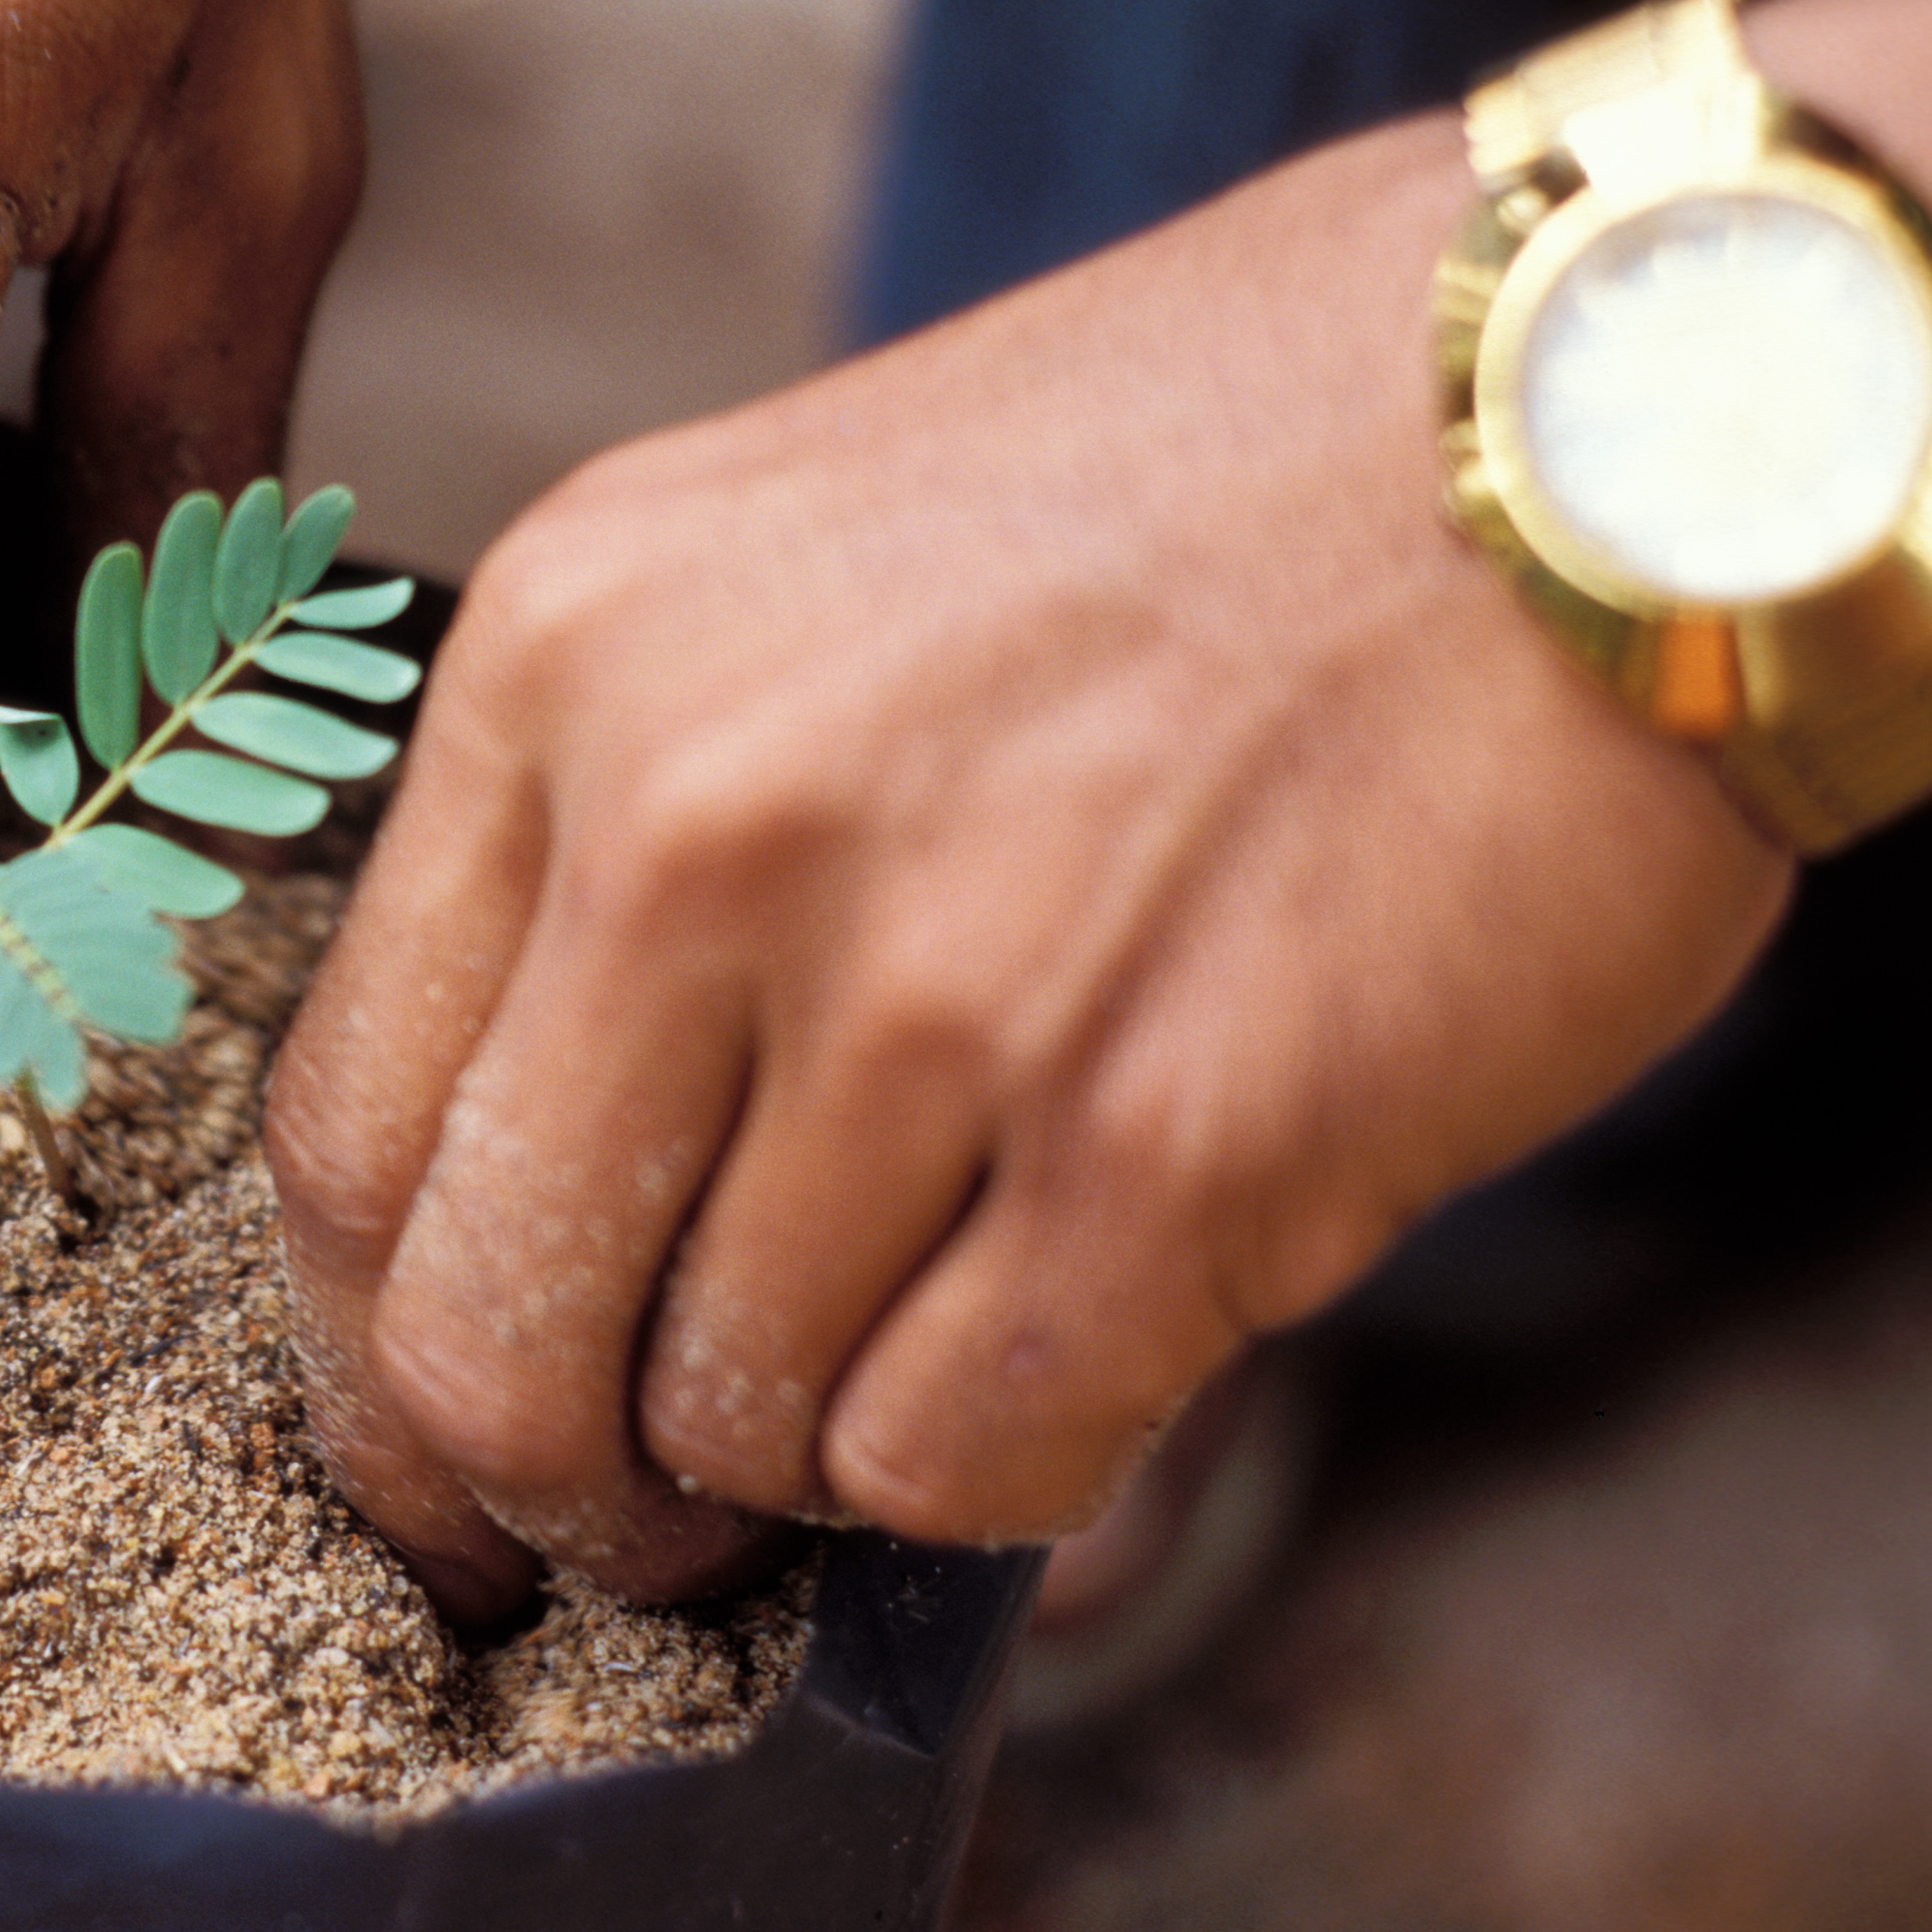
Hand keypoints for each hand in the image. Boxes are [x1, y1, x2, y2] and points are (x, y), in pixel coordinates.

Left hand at [264, 113, 1792, 1622]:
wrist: (1593, 407)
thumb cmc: (1193, 500)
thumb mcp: (776, 581)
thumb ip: (610, 870)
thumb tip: (541, 1235)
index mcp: (560, 669)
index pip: (338, 1137)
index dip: (372, 1358)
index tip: (447, 1453)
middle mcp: (694, 825)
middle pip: (481, 1340)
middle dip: (554, 1495)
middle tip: (654, 1524)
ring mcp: (930, 988)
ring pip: (735, 1428)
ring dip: (822, 1450)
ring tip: (949, 1312)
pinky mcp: (1171, 1141)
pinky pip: (956, 1467)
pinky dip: (999, 1472)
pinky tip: (1088, 1325)